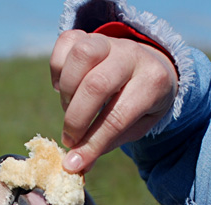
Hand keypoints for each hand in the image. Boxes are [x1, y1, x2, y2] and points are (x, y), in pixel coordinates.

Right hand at [50, 29, 177, 173]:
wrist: (151, 66)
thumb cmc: (142, 104)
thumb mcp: (137, 126)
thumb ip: (107, 143)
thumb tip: (76, 166)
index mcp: (153, 82)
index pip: (117, 117)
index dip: (92, 143)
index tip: (74, 164)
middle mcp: (132, 55)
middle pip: (96, 85)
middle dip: (76, 120)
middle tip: (71, 139)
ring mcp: (109, 40)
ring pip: (81, 55)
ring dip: (67, 92)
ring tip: (71, 108)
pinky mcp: (88, 33)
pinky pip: (65, 43)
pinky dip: (58, 69)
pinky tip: (66, 86)